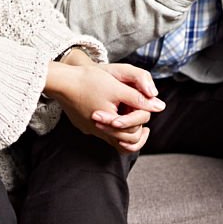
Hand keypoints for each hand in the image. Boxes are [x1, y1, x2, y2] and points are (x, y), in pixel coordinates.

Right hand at [44, 54, 164, 152]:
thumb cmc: (88, 81)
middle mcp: (99, 133)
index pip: (134, 133)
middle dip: (136, 128)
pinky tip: (115, 112)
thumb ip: (138, 98)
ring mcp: (91, 131)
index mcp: (110, 125)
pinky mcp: (85, 126)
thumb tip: (160, 107)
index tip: (146, 107)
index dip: (142, 119)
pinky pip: (103, 132)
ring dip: (125, 129)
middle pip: (126, 141)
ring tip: (133, 115)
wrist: (62, 81)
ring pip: (114, 139)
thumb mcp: (117, 87)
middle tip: (144, 118)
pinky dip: (113, 126)